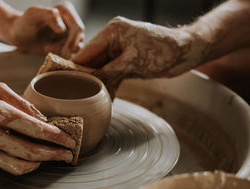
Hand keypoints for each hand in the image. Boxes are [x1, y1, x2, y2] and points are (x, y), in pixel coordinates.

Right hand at [0, 81, 74, 174]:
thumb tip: (44, 118)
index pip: (33, 128)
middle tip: (69, 154)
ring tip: (54, 157)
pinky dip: (25, 166)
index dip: (55, 136)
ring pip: (20, 165)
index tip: (69, 139)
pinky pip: (7, 167)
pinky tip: (35, 159)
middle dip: (54, 154)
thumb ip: (21, 103)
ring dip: (42, 164)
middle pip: (30, 151)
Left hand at [7, 1, 84, 57]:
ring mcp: (71, 34)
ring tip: (47, 47)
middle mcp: (71, 21)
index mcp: (66, 10)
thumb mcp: (33, 15)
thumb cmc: (24, 23)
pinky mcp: (68, 45)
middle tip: (48, 48)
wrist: (19, 36)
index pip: (78, 27)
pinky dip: (62, 56)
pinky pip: (73, 54)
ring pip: (77, 47)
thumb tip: (62, 29)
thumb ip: (48, 16)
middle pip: (79, 38)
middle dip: (65, 47)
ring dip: (62, 50)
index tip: (56, 47)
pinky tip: (50, 51)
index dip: (70, 40)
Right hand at [74, 16, 209, 88]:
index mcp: (113, 31)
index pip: (87, 50)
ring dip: (96, 81)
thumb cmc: (163, 51)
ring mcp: (120, 50)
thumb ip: (109, 72)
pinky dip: (108, 83)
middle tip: (73, 91)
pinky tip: (103, 95)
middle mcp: (114, 39)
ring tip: (86, 96)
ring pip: (101, 67)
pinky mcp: (127, 61)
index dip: (74, 65)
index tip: (63, 79)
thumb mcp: (132, 63)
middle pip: (92, 59)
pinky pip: (112, 72)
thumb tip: (90, 81)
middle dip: (85, 75)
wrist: (186, 52)